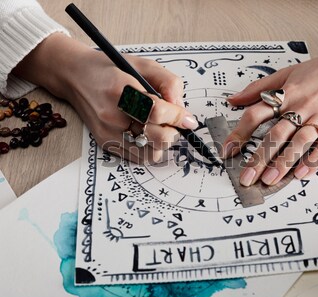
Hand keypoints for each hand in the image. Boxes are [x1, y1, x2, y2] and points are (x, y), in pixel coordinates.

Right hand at [13, 33, 197, 162]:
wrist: (75, 77)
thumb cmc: (110, 70)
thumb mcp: (143, 65)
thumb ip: (168, 83)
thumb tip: (182, 109)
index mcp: (121, 89)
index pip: (157, 111)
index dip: (178, 116)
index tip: (188, 119)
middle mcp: (112, 114)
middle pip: (157, 137)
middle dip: (173, 130)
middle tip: (173, 121)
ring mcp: (108, 132)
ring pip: (151, 152)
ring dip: (163, 142)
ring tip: (158, 127)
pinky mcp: (106, 143)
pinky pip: (139, 157)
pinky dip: (151, 149)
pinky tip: (147, 134)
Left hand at [223, 36, 317, 185]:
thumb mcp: (287, 73)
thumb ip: (258, 87)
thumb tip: (232, 99)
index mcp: (286, 94)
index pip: (256, 115)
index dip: (239, 133)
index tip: (227, 151)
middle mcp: (302, 106)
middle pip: (276, 134)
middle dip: (259, 158)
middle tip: (246, 178)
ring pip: (299, 142)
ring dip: (283, 163)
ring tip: (269, 180)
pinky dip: (313, 160)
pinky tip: (301, 174)